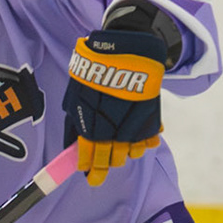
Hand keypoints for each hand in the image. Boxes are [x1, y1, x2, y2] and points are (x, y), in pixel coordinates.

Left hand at [63, 29, 165, 186]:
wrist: (125, 47)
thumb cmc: (95, 71)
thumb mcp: (75, 94)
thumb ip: (73, 123)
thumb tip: (71, 149)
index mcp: (89, 116)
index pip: (88, 151)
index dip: (88, 166)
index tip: (88, 175)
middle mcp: (112, 120)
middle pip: (110, 156)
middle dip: (104, 166)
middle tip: (100, 169)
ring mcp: (133, 119)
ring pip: (131, 152)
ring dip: (124, 154)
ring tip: (119, 150)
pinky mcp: (151, 114)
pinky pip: (149, 140)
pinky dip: (143, 144)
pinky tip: (136, 141)